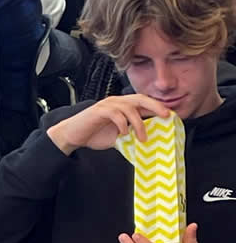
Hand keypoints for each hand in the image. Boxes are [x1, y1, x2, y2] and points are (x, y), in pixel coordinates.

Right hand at [47, 94, 171, 155]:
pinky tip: (123, 134)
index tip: (171, 116)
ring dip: (139, 124)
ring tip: (142, 138)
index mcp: (122, 106)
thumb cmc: (93, 134)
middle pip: (140, 99)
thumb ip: (131, 135)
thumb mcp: (117, 136)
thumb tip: (147, 143)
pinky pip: (116, 114)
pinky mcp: (99, 111)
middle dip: (156, 106)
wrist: (72, 135)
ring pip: (129, 108)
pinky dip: (123, 124)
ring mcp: (107, 105)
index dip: (158, 108)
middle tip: (166, 116)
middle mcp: (116, 102)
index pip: (143, 103)